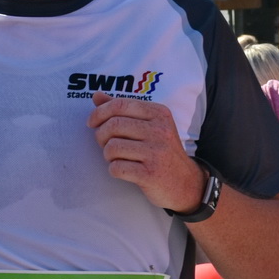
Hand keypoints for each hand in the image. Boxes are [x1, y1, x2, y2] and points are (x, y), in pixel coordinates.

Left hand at [87, 92, 202, 212]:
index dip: (99, 113)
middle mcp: (160, 131)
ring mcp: (156, 153)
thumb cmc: (161, 151)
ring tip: (117, 158)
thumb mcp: (150, 125)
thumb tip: (96, 96)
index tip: (92, 123)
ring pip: (112, 147)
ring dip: (108, 155)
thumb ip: (123, 110)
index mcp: (159, 114)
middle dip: (101, 136)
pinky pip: (116, 168)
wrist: (185, 182)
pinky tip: (124, 170)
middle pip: (113, 125)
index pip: (120, 105)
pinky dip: (114, 170)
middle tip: (105, 144)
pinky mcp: (150, 174)